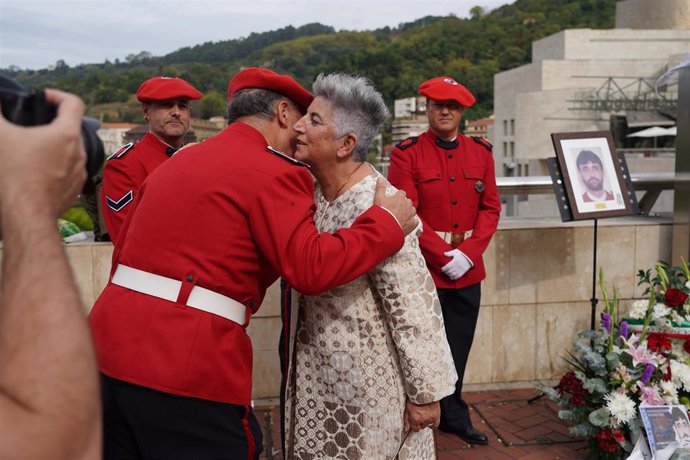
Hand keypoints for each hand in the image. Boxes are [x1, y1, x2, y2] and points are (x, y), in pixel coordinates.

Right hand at [0, 89, 85, 218]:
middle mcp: (79, 152)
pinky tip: (39, 170)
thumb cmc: (15, 175)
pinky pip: (70, 170)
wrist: (26, 214)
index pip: (74, 103)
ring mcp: (80, 171)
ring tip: (33, 149)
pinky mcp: (76, 188)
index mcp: (66, 134)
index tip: (43, 99)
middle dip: (53, 123)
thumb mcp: (0, 136)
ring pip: (71, 150)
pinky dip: (57, 166)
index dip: (58, 95)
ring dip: (55, 146)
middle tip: (32, 125)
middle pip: (72, 127)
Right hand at [373, 177, 416, 234]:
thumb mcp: (378, 199)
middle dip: (404, 203)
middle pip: (408, 201)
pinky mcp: (412, 224)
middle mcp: (407, 205)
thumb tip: (380, 179)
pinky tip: (408, 222)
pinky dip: (412, 221)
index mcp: (400, 198)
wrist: (384, 228)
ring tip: (402, 214)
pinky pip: (415, 221)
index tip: (394, 198)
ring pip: (413, 210)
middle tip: (397, 207)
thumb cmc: (381, 213)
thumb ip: (380, 188)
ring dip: (409, 211)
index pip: (401, 193)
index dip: (398, 195)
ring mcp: (410, 215)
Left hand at [403, 400, 439, 431]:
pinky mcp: (437, 416)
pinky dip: (433, 423)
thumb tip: (406, 429)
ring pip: (428, 425)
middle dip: (420, 422)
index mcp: (415, 419)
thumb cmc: (415, 398)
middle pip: (422, 427)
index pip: (415, 429)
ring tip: (425, 413)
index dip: (414, 425)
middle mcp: (423, 420)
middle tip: (420, 414)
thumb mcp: (407, 408)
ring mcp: (431, 419)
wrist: (425, 390)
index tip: (415, 420)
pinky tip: (430, 418)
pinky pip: (435, 425)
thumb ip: (407, 420)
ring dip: (426, 421)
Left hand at [442, 249, 471, 279]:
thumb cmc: (462, 254)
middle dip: (445, 272)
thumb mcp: (456, 252)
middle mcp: (457, 266)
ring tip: (447, 274)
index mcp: (454, 261)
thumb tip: (444, 254)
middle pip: (449, 271)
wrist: (470, 257)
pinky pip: (457, 277)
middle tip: (444, 271)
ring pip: (452, 275)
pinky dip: (453, 278)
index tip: (442, 269)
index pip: (447, 267)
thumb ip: (449, 253)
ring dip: (449, 275)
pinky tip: (451, 277)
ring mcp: (460, 270)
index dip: (443, 269)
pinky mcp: (462, 272)